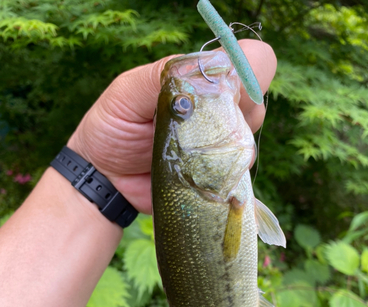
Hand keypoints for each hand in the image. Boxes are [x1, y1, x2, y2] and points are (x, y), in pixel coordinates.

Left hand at [67, 40, 276, 213]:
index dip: (247, 72)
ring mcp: (220, 142)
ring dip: (226, 143)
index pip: (250, 62)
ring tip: (188, 150)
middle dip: (236, 110)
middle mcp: (216, 107)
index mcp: (198, 79)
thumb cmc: (111, 128)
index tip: (222, 91)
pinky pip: (239, 170)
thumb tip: (212, 63)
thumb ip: (163, 75)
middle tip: (196, 124)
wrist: (106, 178)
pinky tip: (195, 171)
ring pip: (249, 135)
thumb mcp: (127, 93)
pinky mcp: (216, 173)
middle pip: (256, 99)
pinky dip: (223, 170)